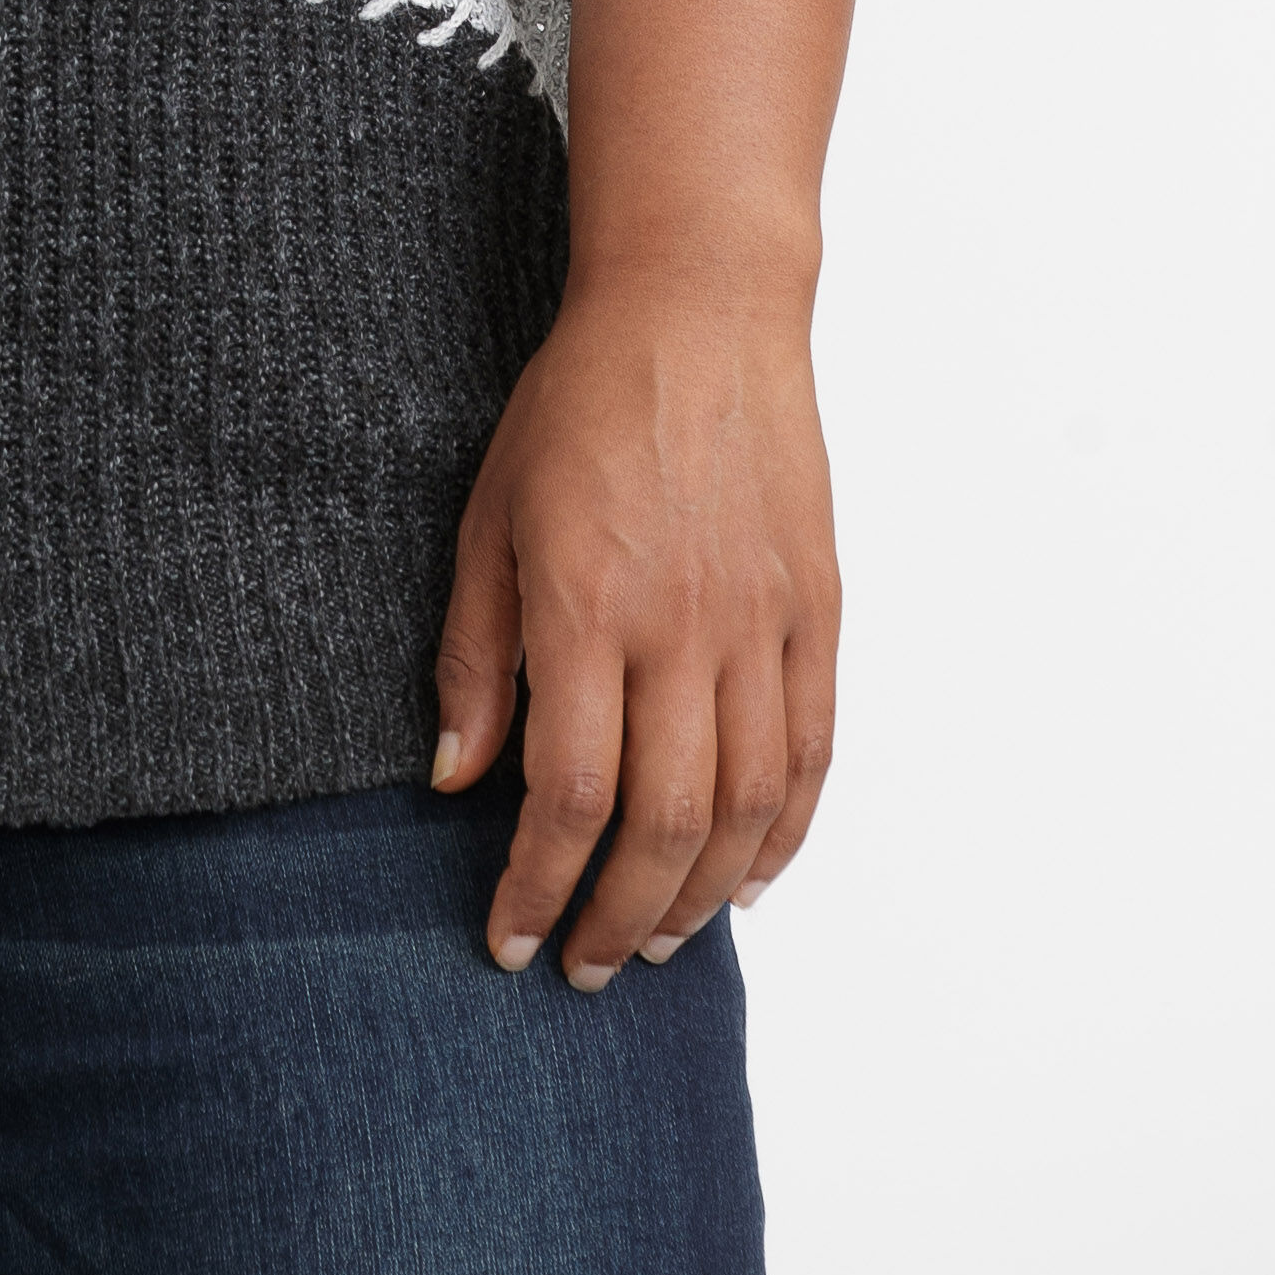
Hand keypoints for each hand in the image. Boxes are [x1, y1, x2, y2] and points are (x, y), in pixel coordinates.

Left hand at [431, 262, 839, 985]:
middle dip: (616, 917)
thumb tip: (456, 778)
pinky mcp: (817, 610)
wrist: (698, 310)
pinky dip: (784, 834)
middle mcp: (685, 626)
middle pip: (665, 824)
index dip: (537, 885)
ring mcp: (762, 621)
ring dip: (701, 896)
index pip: (569, 794)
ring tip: (654, 938)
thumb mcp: (489, 515)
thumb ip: (476, 654)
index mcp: (589, 604)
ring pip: (747, 808)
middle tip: (582, 964)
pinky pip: (813, 752)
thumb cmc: (578, 403)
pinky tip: (748, 879)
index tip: (510, 938)